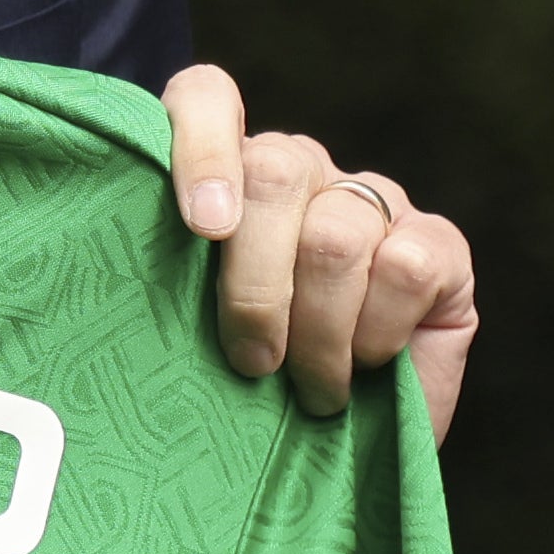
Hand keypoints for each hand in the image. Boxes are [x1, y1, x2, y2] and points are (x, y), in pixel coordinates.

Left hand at [163, 65, 479, 428]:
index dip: (199, 146)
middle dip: (254, 287)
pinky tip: (369, 364)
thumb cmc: (254, 401)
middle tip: (252, 363)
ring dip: (318, 332)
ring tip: (313, 388)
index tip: (202, 228)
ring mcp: (375, 201)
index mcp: (230, 177)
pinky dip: (377, 332)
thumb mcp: (191, 345)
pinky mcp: (440, 244)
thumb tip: (112, 277)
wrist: (347, 453)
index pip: (207, 100)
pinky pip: (405, 266)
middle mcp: (304, 173)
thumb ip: (162, 289)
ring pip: (335, 234)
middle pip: (273, 171)